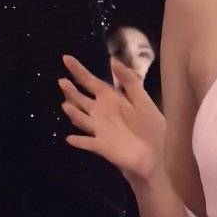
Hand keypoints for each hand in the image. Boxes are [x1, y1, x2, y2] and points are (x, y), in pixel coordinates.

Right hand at [59, 54, 165, 186]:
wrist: (155, 158)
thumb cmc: (151, 128)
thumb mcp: (143, 101)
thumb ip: (129, 82)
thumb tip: (114, 61)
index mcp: (112, 99)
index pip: (92, 82)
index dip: (79, 70)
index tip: (66, 58)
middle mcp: (102, 112)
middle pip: (82, 99)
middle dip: (71, 90)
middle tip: (61, 80)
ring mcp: (100, 129)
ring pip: (81, 118)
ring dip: (73, 112)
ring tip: (64, 104)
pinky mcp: (101, 146)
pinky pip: (86, 142)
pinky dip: (78, 140)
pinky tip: (68, 138)